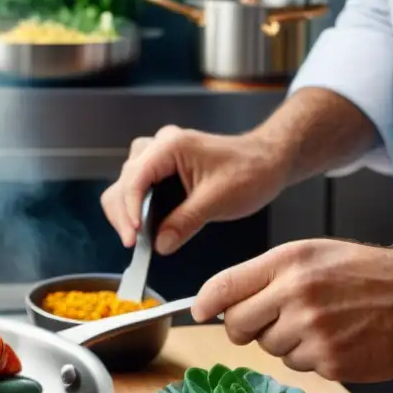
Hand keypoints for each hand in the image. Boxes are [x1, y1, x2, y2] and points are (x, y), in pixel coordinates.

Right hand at [100, 125, 291, 251]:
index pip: (135, 179)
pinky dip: (136, 209)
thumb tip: (160, 245)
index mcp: (170, 146)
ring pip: (125, 184)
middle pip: (123, 182)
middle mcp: (158, 146)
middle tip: (134, 244)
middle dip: (124, 215)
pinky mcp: (161, 168)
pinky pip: (137, 188)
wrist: (268, 160)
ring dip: (126, 212)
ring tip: (136, 237)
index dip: (129, 211)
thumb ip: (185, 222)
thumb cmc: (250, 171)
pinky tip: (143, 226)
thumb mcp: (218, 200)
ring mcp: (158, 156)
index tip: (133, 238)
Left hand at [191, 238, 392, 382]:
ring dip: (285, 341)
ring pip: (269, 348)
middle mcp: (295, 296)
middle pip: (236, 325)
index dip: (205, 303)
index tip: (199, 311)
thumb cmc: (364, 272)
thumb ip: (264, 275)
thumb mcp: (310, 254)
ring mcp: (313, 332)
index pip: (223, 287)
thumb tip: (215, 301)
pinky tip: (337, 338)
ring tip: (319, 323)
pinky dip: (312, 356)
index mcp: (287, 264)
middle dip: (245, 326)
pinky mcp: (331, 362)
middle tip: (271, 319)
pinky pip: (299, 365)